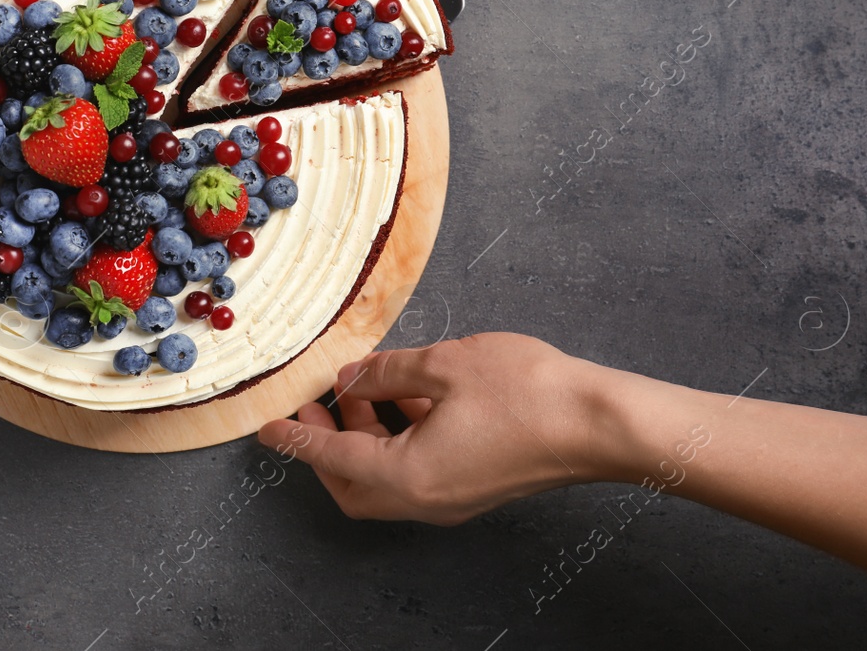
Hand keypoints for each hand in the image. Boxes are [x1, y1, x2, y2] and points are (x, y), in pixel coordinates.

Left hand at [257, 333, 616, 523]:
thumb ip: (385, 374)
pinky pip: (417, 472)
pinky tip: (410, 395)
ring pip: (387, 478)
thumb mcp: (443, 366)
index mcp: (409, 476)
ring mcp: (453, 499)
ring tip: (364, 388)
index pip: (333, 458)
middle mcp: (426, 499)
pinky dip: (399, 438)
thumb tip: (350, 380)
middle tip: (316, 404)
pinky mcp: (475, 487)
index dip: (297, 439)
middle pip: (354, 486)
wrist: (599, 423)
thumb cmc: (528, 393)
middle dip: (327, 445)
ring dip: (366, 437)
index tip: (267, 429)